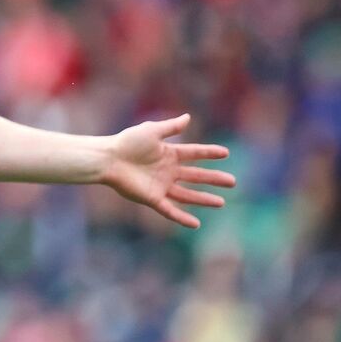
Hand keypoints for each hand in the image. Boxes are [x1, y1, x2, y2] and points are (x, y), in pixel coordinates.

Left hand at [102, 114, 235, 228]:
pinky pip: (170, 210)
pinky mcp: (152, 198)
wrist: (108, 159)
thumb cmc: (126, 142)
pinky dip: (182, 218)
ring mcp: (160, 185)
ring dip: (203, 199)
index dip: (209, 153)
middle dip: (214, 179)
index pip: (194, 153)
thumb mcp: (151, 130)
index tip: (226, 153)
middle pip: (196, 176)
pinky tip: (196, 224)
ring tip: (221, 202)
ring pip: (187, 194)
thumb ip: (170, 127)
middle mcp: (167, 171)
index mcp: (168, 154)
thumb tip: (188, 117)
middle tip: (233, 181)